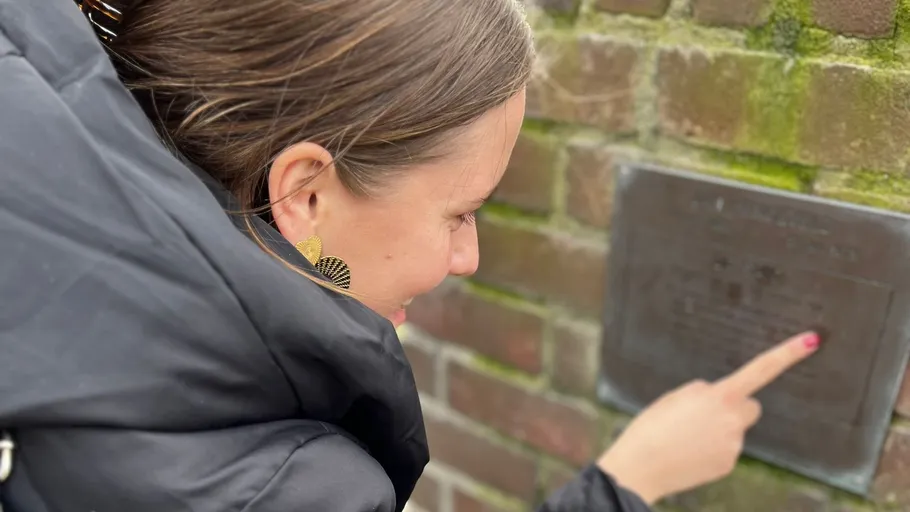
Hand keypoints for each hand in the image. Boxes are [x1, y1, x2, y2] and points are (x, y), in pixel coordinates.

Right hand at [597, 331, 820, 504]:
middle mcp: (734, 420)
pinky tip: (690, 452)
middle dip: (735, 407)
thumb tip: (717, 398)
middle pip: (750, 406)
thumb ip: (702, 393)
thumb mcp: (674, 397)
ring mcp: (734, 444)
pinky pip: (727, 449)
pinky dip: (712, 450)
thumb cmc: (652, 427)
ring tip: (686, 438)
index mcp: (719, 396)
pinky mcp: (729, 464)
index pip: (760, 370)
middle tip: (704, 415)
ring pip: (734, 430)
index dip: (787, 354)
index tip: (812, 340)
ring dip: (717, 430)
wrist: (641, 466)